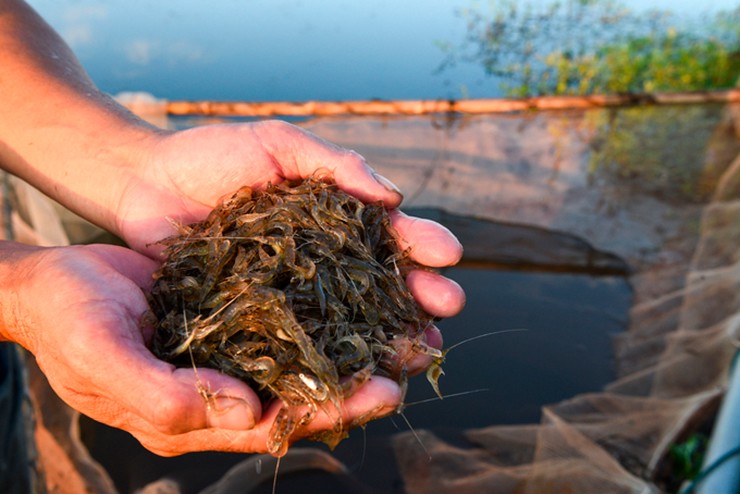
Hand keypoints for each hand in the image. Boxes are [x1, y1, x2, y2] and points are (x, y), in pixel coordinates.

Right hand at [0, 242, 404, 455]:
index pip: (277, 423)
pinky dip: (326, 304)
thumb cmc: (68, 320)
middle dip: (363, 378)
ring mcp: (232, 345)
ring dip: (357, 340)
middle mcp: (225, 385)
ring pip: (307, 352)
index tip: (380, 392)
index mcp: (198, 415)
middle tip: (417, 356)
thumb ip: (167, 397)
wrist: (49, 279)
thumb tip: (247, 411)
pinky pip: (289, 311)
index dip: (329, 410)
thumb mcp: (104, 359)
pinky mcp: (235, 306)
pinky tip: (361, 285)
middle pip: (306, 390)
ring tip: (410, 323)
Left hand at [109, 120, 462, 452]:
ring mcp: (292, 297)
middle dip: (419, 298)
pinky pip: (300, 345)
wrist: (141, 184)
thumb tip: (394, 196)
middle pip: (382, 286)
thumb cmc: (212, 157)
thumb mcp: (278, 145)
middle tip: (445, 311)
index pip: (389, 235)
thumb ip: (335, 162)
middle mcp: (322, 263)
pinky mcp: (258, 324)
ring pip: (351, 323)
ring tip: (420, 352)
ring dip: (390, 339)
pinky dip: (331, 362)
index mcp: (336, 220)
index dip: (421, 245)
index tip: (447, 257)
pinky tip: (356, 376)